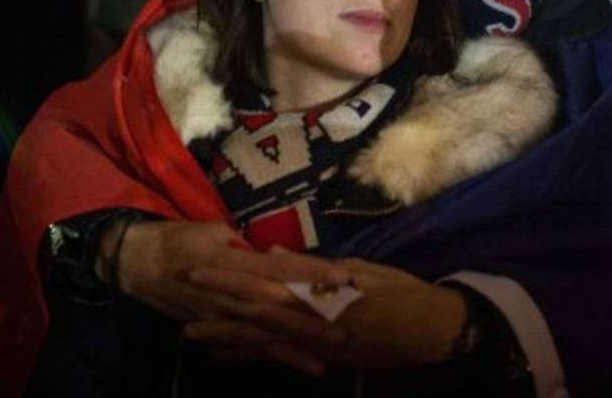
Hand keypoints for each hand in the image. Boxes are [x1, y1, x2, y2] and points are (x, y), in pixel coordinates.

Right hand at [108, 221, 349, 374]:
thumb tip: (272, 252)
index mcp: (235, 262)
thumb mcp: (215, 230)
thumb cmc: (179, 238)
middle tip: (346, 331)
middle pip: (278, 307)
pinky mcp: (213, 329)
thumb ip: (244, 246)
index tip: (342, 277)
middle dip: (312, 321)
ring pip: (263, 334)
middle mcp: (231, 292)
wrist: (136, 263)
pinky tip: (290, 368)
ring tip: (326, 362)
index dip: (311, 274)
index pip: (281, 268)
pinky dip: (267, 358)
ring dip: (295, 349)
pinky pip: (244, 346)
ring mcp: (221, 315)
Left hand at [183, 255, 467, 372]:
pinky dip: (250, 354)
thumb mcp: (358, 269)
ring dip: (223, 334)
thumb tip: (270, 254)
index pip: (264, 279)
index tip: (198, 265)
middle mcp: (309, 318)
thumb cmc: (399, 291)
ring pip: (259, 337)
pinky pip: (277, 356)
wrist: (430, 331)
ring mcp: (312, 342)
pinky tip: (226, 355)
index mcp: (318, 290)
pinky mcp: (320, 357)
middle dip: (216, 303)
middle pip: (252, 309)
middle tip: (181, 296)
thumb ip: (311, 266)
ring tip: (189, 334)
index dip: (229, 274)